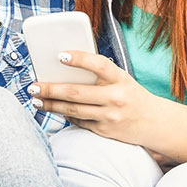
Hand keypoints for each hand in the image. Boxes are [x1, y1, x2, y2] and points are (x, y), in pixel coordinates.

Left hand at [29, 51, 155, 145]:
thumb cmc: (131, 94)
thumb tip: (65, 65)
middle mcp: (116, 98)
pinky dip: (64, 115)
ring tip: (36, 100)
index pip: (98, 64)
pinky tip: (53, 110)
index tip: (60, 55)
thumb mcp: (121, 78)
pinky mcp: (105, 131)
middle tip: (33, 85)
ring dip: (51, 105)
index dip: (79, 59)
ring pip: (73, 110)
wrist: (154, 122)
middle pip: (76, 93)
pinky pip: (79, 122)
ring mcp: (110, 116)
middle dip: (51, 89)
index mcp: (120, 78)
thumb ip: (100, 73)